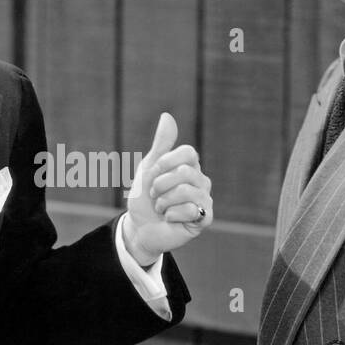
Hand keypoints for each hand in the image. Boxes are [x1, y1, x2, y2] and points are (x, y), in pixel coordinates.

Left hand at [123, 112, 211, 265]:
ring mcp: (205, 200)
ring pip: (185, 191)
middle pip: (184, 172)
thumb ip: (161, 144)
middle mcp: (201, 181)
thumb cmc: (144, 198)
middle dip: (159, 185)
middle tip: (154, 196)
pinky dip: (171, 215)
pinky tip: (170, 219)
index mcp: (190, 166)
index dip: (165, 163)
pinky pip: (191, 210)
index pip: (188, 152)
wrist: (139, 228)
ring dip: (163, 202)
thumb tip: (167, 116)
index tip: (151, 175)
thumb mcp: (149, 168)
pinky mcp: (205, 219)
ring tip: (160, 208)